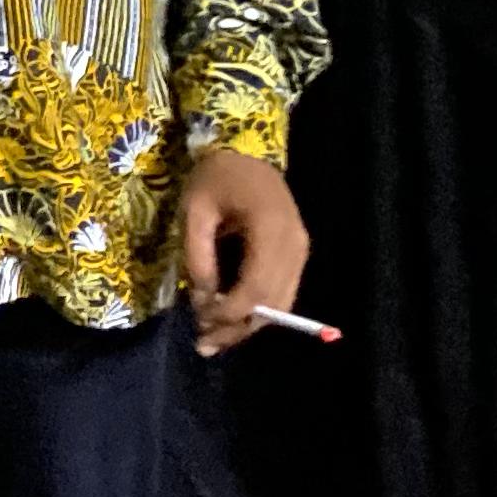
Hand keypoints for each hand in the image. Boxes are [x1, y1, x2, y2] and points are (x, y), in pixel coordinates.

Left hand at [180, 149, 309, 355]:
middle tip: (204, 345)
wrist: (246, 152)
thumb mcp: (194, 211)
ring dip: (248, 325)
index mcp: (270, 228)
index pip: (256, 285)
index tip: (200, 321)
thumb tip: (201, 299)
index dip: (229, 311)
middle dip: (238, 328)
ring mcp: (301, 250)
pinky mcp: (298, 253)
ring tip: (214, 339)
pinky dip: (259, 310)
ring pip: (282, 303)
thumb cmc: (214, 177)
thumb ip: (198, 255)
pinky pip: (282, 291)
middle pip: (273, 301)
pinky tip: (232, 319)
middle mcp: (294, 244)